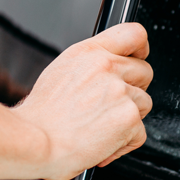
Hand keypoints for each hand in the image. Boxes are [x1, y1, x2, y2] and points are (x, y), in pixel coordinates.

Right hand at [11, 23, 151, 179]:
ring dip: (127, 119)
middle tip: (111, 107)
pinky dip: (124, 144)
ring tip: (100, 128)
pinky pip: (140, 133)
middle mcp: (106, 66)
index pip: (133, 34)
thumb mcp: (59, 73)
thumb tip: (108, 70)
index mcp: (89, 53)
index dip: (140, 48)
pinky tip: (101, 144)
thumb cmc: (40, 118)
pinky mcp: (129, 117)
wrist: (35, 143)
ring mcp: (120, 91)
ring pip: (143, 103)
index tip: (139, 57)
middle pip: (144, 71)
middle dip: (133, 90)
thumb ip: (89, 65)